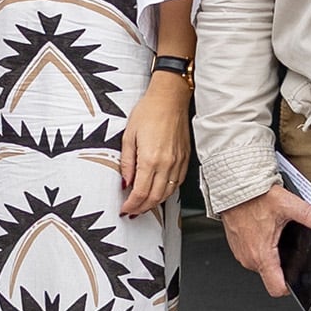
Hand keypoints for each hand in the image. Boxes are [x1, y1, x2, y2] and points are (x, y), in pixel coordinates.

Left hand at [121, 74, 191, 216]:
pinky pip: (177, 183)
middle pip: (155, 197)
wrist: (170, 98)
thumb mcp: (129, 135)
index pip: (140, 192)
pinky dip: (167, 192)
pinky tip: (160, 193)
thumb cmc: (149, 111)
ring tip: (144, 206)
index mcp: (150, 158)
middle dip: (142, 208)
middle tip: (133, 212)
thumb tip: (125, 182)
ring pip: (168, 193)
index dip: (131, 204)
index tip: (125, 208)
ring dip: (155, 203)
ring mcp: (178, 162)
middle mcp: (166, 163)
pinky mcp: (185, 158)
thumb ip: (127, 162)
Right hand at [219, 184, 310, 295]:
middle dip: (283, 264)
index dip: (290, 288)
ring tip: (276, 235)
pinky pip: (252, 254)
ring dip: (271, 254)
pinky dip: (260, 246)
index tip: (298, 280)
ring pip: (262, 264)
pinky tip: (265, 231)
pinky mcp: (237, 246)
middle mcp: (249, 258)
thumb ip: (309, 215)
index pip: (277, 288)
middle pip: (272, 274)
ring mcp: (241, 253)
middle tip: (289, 246)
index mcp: (262, 255)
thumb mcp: (287, 204)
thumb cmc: (252, 197)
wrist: (232, 187)